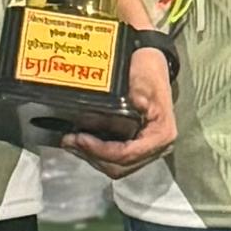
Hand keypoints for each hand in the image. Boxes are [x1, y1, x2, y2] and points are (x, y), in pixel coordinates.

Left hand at [63, 44, 178, 177]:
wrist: (152, 63)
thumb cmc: (147, 70)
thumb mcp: (135, 82)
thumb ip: (119, 104)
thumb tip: (94, 122)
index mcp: (161, 135)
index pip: (127, 154)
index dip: (100, 151)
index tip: (79, 138)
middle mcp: (157, 148)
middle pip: (120, 166)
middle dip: (92, 156)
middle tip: (69, 141)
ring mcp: (148, 150)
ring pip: (116, 167)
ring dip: (92, 157)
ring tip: (70, 142)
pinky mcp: (137, 146)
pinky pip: (116, 159)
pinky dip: (97, 153)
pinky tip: (81, 142)